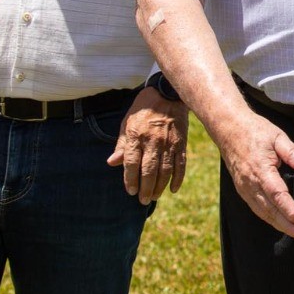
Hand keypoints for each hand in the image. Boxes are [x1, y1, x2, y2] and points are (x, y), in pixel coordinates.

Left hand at [108, 86, 188, 203]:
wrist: (168, 93)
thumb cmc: (143, 109)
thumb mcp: (127, 122)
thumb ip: (121, 144)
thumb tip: (112, 163)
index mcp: (136, 135)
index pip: (132, 163)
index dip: (130, 179)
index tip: (130, 191)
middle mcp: (152, 140)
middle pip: (149, 170)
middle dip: (145, 188)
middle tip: (143, 200)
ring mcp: (168, 142)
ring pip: (165, 170)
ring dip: (160, 186)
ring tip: (155, 196)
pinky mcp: (181, 142)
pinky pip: (180, 164)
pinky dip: (178, 178)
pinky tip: (173, 189)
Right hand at [213, 112, 293, 240]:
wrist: (229, 129)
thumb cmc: (256, 131)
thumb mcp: (278, 136)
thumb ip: (292, 152)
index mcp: (260, 169)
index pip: (277, 194)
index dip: (289, 209)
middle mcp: (250, 182)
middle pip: (270, 209)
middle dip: (287, 225)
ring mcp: (244, 188)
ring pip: (262, 212)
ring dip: (279, 225)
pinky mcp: (242, 189)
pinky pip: (256, 208)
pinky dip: (269, 218)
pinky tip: (280, 224)